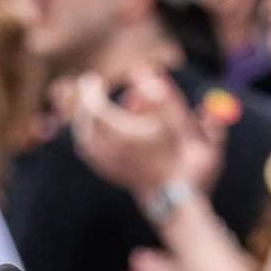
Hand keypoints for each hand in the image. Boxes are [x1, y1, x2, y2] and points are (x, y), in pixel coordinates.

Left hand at [70, 67, 218, 204]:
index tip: (93, 79)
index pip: (93, 108)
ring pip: (84, 139)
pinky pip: (90, 153)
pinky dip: (89, 137)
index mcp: (123, 135)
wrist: (181, 198)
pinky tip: (97, 131)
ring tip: (95, 108)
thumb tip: (139, 72)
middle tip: (91, 89)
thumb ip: (161, 93)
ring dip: (86, 121)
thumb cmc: (185, 157)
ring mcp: (109, 165)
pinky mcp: (112, 174)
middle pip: (85, 122)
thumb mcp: (180, 120)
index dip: (90, 91)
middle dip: (86, 104)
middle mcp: (110, 151)